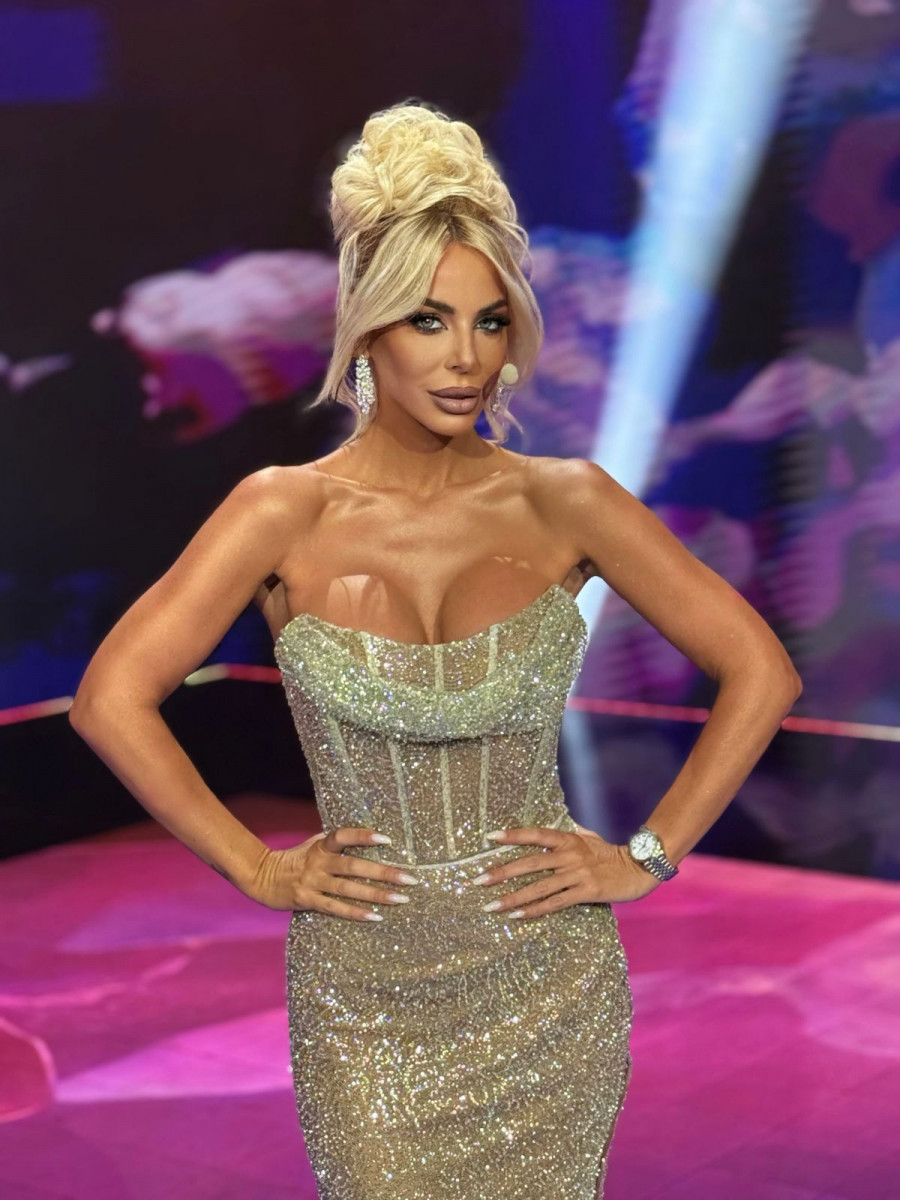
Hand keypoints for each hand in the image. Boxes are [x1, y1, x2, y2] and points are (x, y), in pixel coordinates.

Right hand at [246, 827, 421, 920]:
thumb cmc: (296, 858)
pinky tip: (376, 917)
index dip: (364, 836)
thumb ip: (335, 843)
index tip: (387, 840)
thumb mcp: (313, 844)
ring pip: (349, 889)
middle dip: (384, 872)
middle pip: (354, 866)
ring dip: (377, 895)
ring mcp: (313, 882)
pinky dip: (356, 913)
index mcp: (321, 845)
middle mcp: (319, 862)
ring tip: (400, 899)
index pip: (344, 836)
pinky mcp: (308, 901)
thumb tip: (366, 838)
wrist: (262, 877)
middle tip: (410, 878)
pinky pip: (336, 909)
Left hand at [472, 823, 661, 918]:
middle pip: (529, 863)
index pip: (535, 834)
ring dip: (511, 897)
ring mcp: (577, 874)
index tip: (488, 838)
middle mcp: (569, 855)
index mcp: (568, 839)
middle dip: (501, 872)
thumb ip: (568, 835)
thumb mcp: (588, 837)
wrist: (639, 869)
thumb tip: (552, 831)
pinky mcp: (585, 892)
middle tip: (477, 880)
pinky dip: (534, 910)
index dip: (512, 835)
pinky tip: (516, 916)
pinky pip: (554, 903)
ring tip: (490, 905)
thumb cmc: (610, 853)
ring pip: (538, 887)